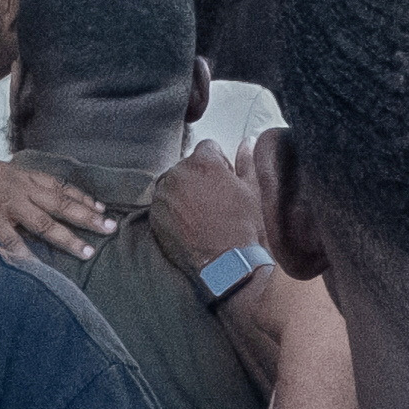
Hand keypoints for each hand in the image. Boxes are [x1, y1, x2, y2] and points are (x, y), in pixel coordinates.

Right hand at [0, 156, 114, 262]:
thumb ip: (14, 187)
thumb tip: (31, 199)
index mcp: (19, 175)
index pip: (59, 185)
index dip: (81, 196)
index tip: (100, 207)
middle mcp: (17, 186)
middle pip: (60, 202)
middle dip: (87, 216)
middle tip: (110, 227)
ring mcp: (5, 201)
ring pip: (45, 222)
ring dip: (68, 238)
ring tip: (88, 252)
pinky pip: (13, 241)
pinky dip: (27, 256)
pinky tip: (41, 269)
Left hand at [146, 139, 267, 266]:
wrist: (228, 265)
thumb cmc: (245, 227)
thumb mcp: (254, 190)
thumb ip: (247, 161)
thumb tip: (247, 142)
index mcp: (204, 162)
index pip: (208, 148)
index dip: (220, 163)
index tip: (226, 180)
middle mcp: (178, 174)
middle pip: (188, 166)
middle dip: (200, 177)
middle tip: (216, 200)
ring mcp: (164, 196)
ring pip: (173, 184)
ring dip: (185, 193)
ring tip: (203, 215)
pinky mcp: (155, 217)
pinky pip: (163, 205)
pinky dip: (173, 211)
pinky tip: (191, 225)